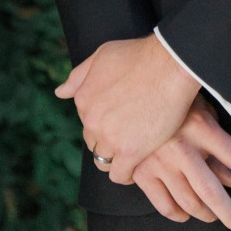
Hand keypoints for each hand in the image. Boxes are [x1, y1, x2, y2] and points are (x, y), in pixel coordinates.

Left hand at [55, 35, 199, 183]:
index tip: (119, 117)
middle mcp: (91, 120)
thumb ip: (79, 76)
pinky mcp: (129, 152)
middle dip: (108, 138)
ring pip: (104, 160)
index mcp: (83, 98)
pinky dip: (126, 174)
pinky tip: (137, 166)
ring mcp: (109, 137)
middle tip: (129, 132)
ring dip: (116, 157)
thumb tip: (59, 92)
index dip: (104, 119)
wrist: (170, 65)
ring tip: (133, 150)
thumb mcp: (102, 55)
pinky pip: (120, 175)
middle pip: (94, 141)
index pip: (87, 120)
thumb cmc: (140, 55)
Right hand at [132, 103, 230, 230]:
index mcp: (201, 127)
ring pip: (190, 203)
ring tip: (216, 216)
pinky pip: (165, 205)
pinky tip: (186, 213)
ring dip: (207, 215)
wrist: (131, 91)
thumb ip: (218, 144)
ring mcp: (160, 162)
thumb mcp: (203, 110)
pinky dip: (179, 214)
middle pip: (213, 193)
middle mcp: (182, 148)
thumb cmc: (173, 98)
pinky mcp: (141, 172)